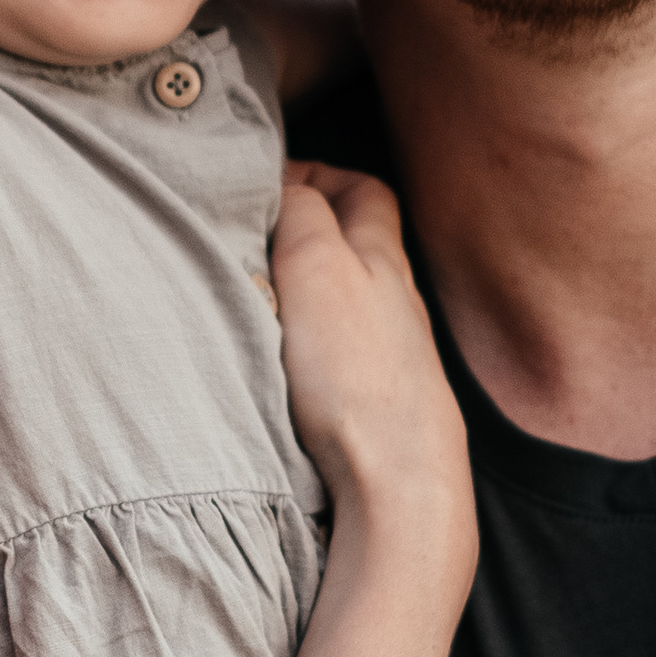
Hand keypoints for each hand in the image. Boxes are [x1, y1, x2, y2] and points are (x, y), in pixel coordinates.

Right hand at [273, 160, 473, 598]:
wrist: (399, 480)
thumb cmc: (358, 372)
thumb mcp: (317, 264)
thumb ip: (300, 213)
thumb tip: (287, 188)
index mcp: (382, 256)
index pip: (362, 189)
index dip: (316, 175)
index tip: (266, 185)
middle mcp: (394, 300)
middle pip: (357, 244)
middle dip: (308, 229)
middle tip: (256, 236)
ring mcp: (390, 355)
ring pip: (347, 299)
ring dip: (305, 288)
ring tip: (255, 295)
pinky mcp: (376, 404)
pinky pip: (342, 352)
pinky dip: (309, 340)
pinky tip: (280, 359)